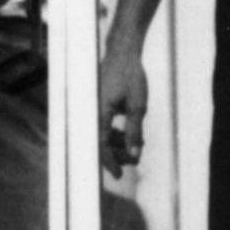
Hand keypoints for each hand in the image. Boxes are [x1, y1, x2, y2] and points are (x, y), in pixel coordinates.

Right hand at [100, 46, 149, 175]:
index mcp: (99, 112)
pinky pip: (101, 125)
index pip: (102, 144)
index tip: (118, 176)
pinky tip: (128, 133)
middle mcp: (91, 111)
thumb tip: (134, 155)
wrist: (122, 53)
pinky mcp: (95, 105)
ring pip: (101, 134)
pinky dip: (113, 132)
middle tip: (134, 159)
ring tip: (137, 144)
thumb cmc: (130, 76)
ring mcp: (92, 107)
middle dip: (117, 154)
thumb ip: (134, 131)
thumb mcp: (138, 106)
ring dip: (117, 143)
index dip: (110, 162)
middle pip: (100, 142)